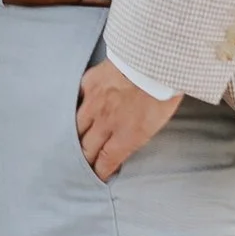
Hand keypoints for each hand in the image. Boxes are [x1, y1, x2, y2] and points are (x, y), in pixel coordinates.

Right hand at [77, 59, 181, 178]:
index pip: (104, 162)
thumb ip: (135, 138)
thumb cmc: (163, 91)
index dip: (98, 173)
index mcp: (126, 135)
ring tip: (71, 143)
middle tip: (79, 166)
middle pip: (85, 149)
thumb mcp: (156, 123)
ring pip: (75, 127)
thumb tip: (122, 147)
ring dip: (74, 137)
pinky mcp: (89, 83)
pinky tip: (75, 112)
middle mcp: (106, 122)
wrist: (154, 58)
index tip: (96, 177)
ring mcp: (94, 102)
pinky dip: (76, 109)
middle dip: (82, 160)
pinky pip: (77, 101)